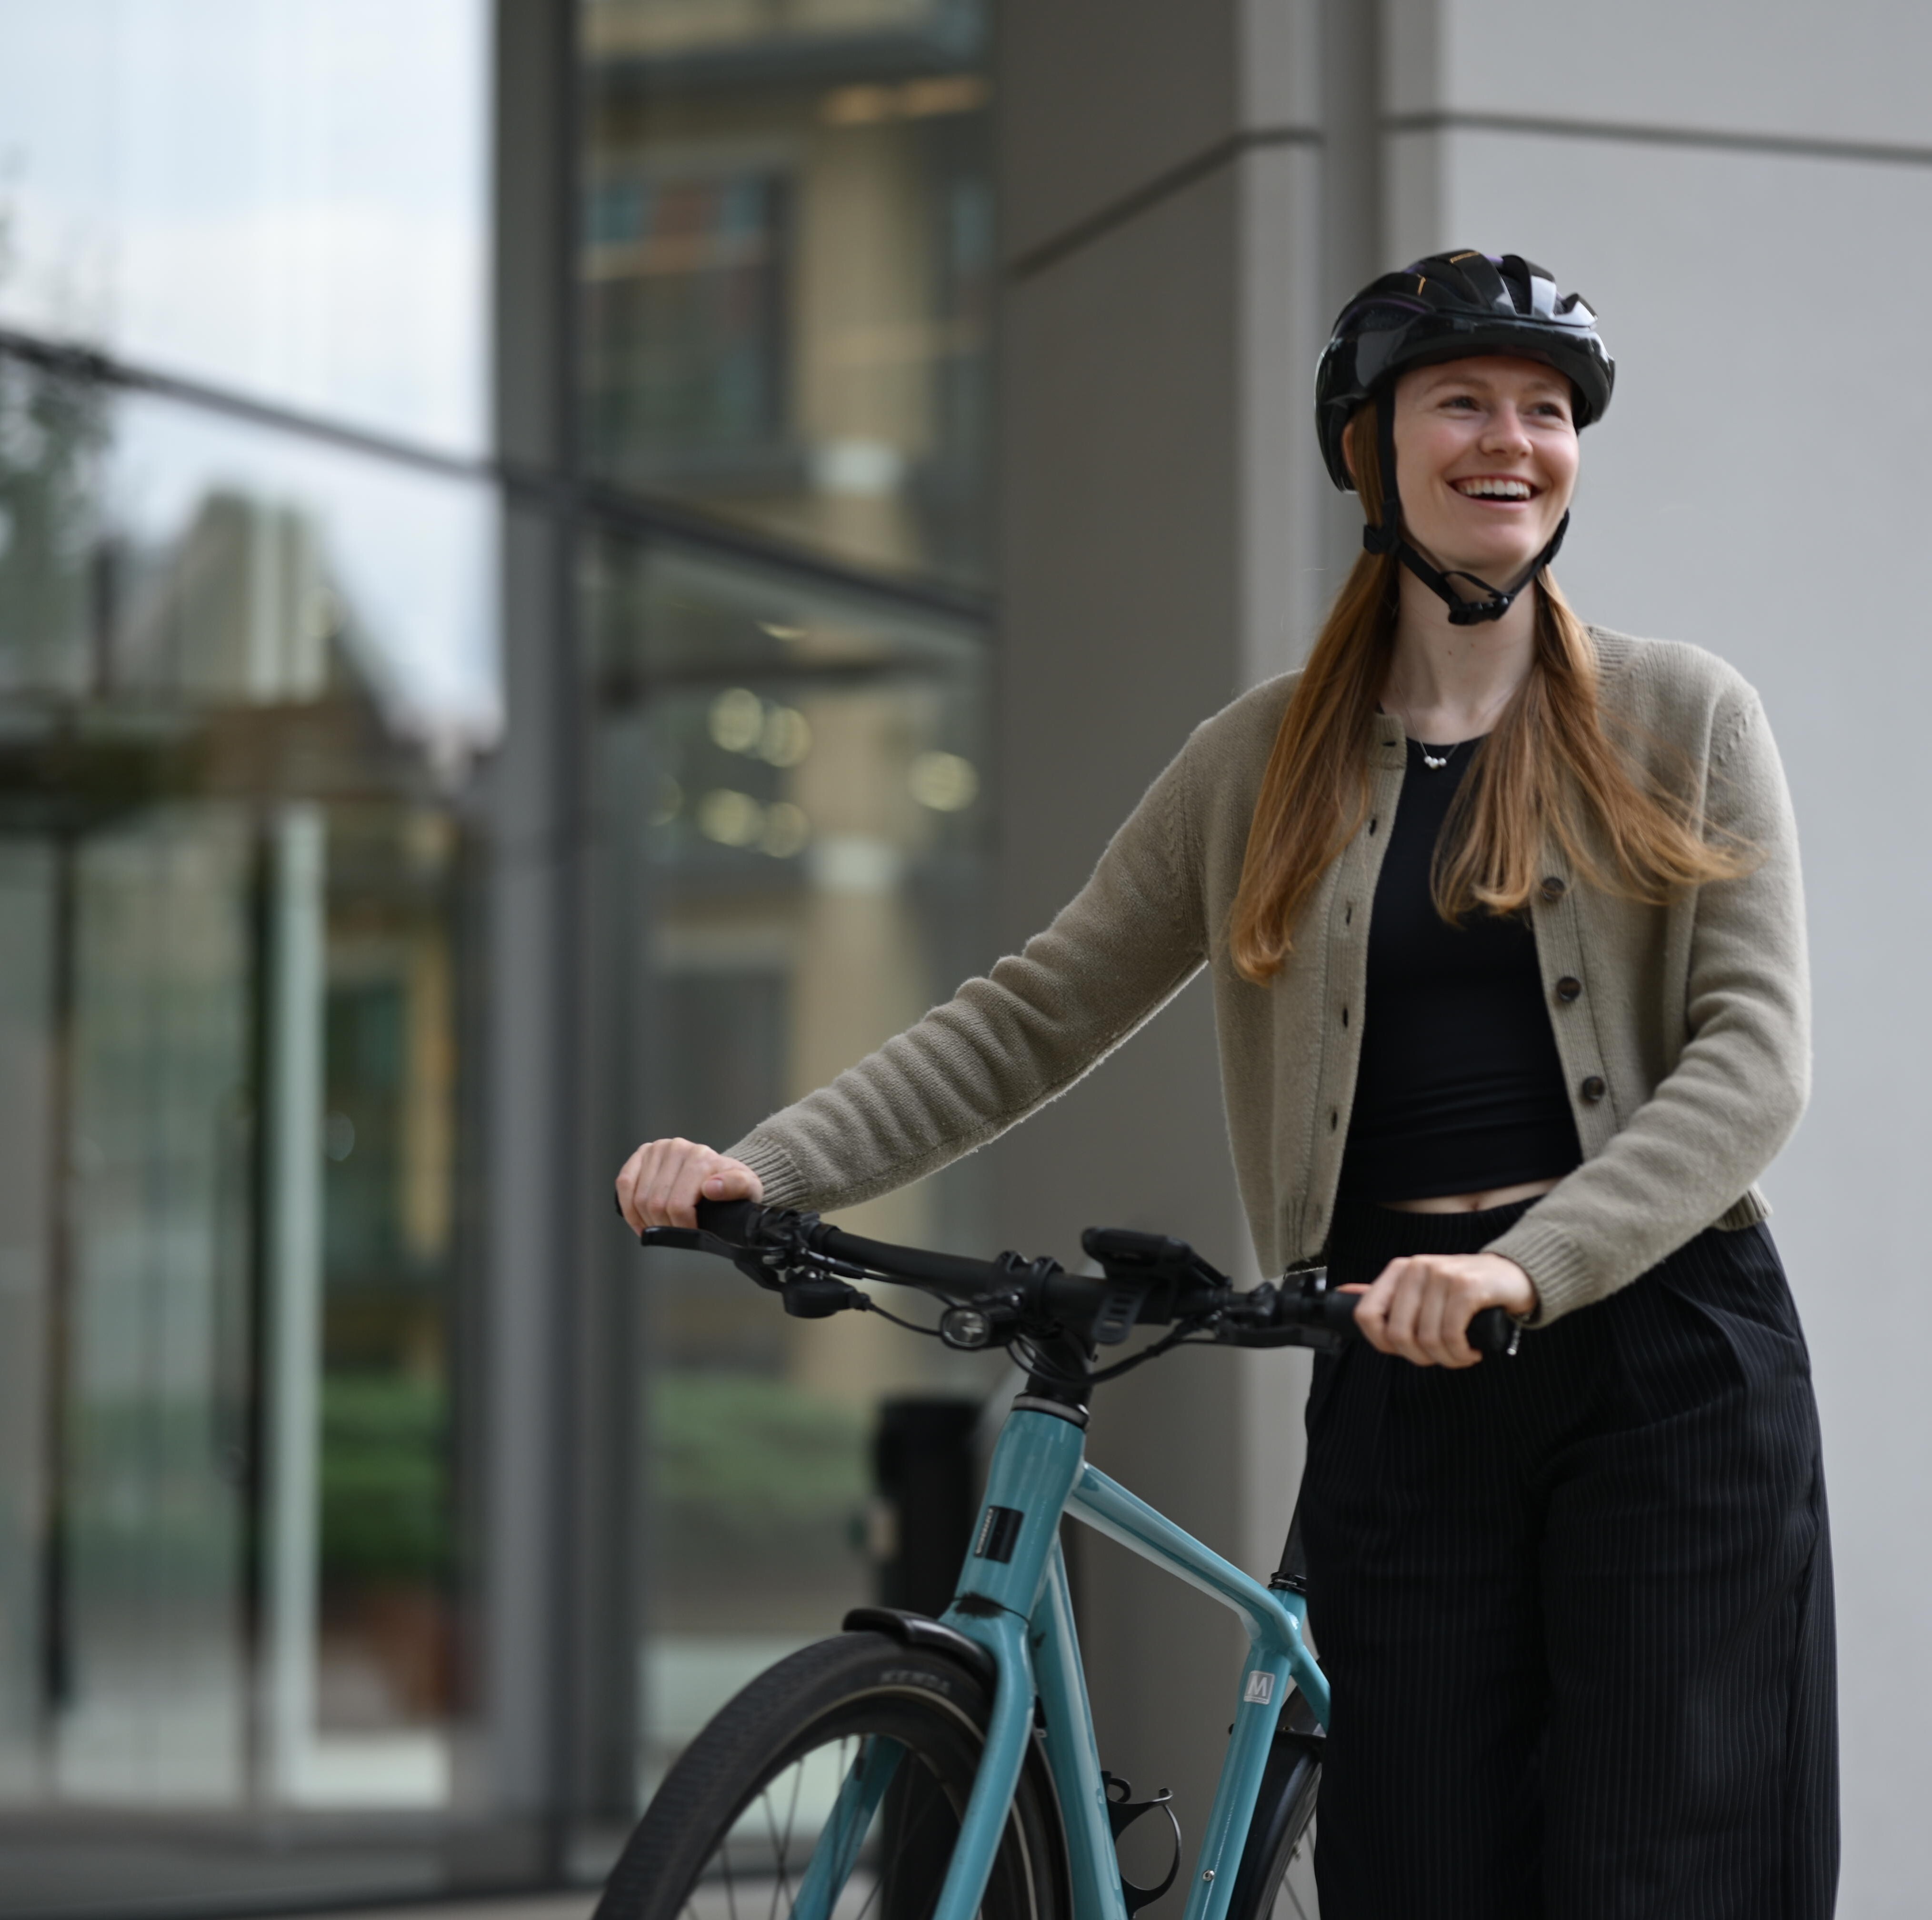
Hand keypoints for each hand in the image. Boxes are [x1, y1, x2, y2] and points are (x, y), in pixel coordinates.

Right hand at [616, 1138, 763, 1232]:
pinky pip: (624, 1183)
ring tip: (661, 1227)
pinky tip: (640, 1220)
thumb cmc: (731, 1185)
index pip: (679, 1205)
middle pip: (657, 1204)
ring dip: (646, 1220)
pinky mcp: (642, 1154)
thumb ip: (737, 1187)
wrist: (720, 1172)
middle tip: (675, 1233)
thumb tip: (711, 1187)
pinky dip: (629, 1207)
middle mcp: (677, 1148)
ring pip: (639, 1197)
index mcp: (701, 1157)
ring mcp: (657, 1149)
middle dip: (665, 1226)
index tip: (691, 1234)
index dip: (682, 1227)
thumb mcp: (747, 1188)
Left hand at [1342, 1252, 1536, 1367]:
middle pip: (1398, 1335)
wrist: (1513, 1275)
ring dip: (1447, 1359)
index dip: (1382, 1343)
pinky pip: (1452, 1335)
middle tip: (1441, 1356)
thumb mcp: (1423, 1289)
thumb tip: (1345, 1294)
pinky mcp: (1467, 1288)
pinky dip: (1462, 1353)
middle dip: (1421, 1357)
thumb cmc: (1466, 1289)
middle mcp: (1417, 1268)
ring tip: (1461, 1354)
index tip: (1407, 1349)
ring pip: (1427, 1340)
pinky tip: (1472, 1350)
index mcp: (1400, 1270)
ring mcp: (1442, 1276)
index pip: (1366, 1315)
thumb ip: (1388, 1295)